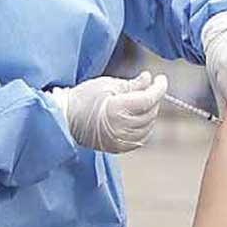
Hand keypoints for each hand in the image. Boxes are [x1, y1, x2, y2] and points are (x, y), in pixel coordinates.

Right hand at [48, 71, 167, 153]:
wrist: (64, 119)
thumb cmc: (83, 98)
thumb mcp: (107, 84)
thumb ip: (132, 84)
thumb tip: (148, 79)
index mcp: (119, 109)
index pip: (149, 98)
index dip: (159, 88)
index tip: (161, 79)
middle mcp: (122, 127)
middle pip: (150, 112)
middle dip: (153, 98)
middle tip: (148, 86)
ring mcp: (121, 140)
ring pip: (148, 126)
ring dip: (150, 112)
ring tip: (142, 100)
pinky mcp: (119, 147)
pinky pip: (141, 137)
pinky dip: (144, 126)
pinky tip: (138, 116)